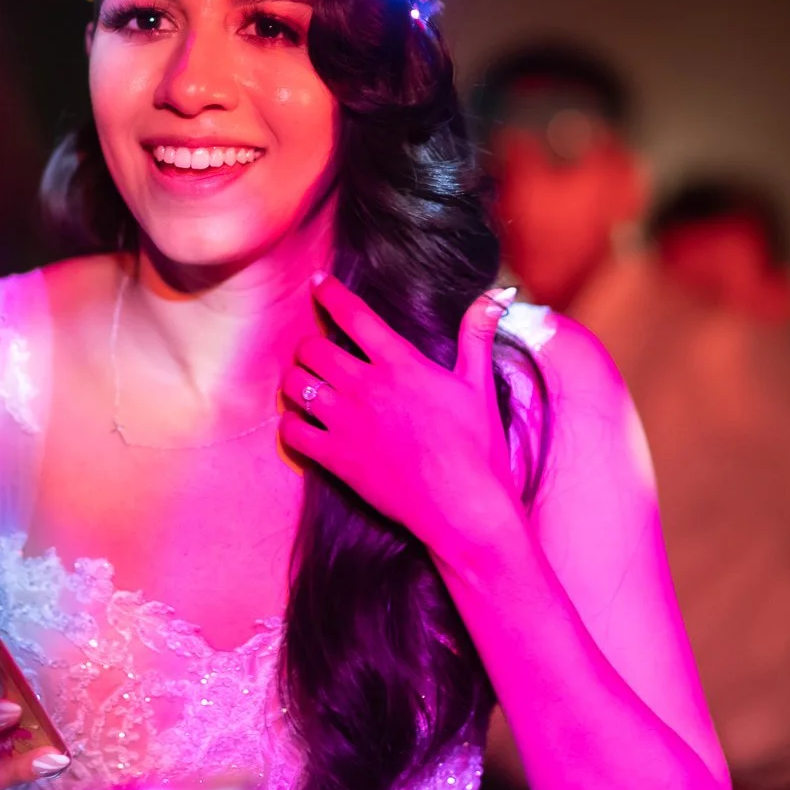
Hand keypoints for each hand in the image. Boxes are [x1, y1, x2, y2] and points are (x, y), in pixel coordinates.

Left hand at [278, 275, 523, 561]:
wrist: (462, 506)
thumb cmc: (477, 446)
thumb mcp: (479, 384)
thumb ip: (477, 334)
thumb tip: (498, 294)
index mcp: (400, 364)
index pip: (354, 316)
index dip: (331, 294)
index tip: (318, 284)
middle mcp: (367, 387)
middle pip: (313, 349)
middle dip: (310, 345)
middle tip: (316, 351)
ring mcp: (347, 423)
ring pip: (296, 385)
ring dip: (297, 380)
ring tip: (306, 384)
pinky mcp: (336, 458)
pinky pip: (292, 432)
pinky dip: (291, 424)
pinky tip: (302, 424)